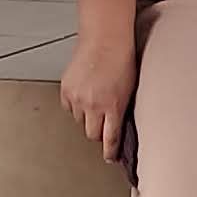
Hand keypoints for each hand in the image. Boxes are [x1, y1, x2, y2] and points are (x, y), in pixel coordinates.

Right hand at [58, 37, 137, 168]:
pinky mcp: (66, 90)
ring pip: (80, 121)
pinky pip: (70, 107)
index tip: (110, 158)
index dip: (110, 152)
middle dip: (98, 133)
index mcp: (113, 106)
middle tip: (102, 125)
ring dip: (87, 116)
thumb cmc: (122, 59)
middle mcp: (94, 105)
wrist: (105, 38)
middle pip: (92, 134)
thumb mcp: (130, 89)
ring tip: (95, 99)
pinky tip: (85, 92)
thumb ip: (121, 109)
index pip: (111, 139)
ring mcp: (78, 98)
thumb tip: (117, 126)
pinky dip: (76, 104)